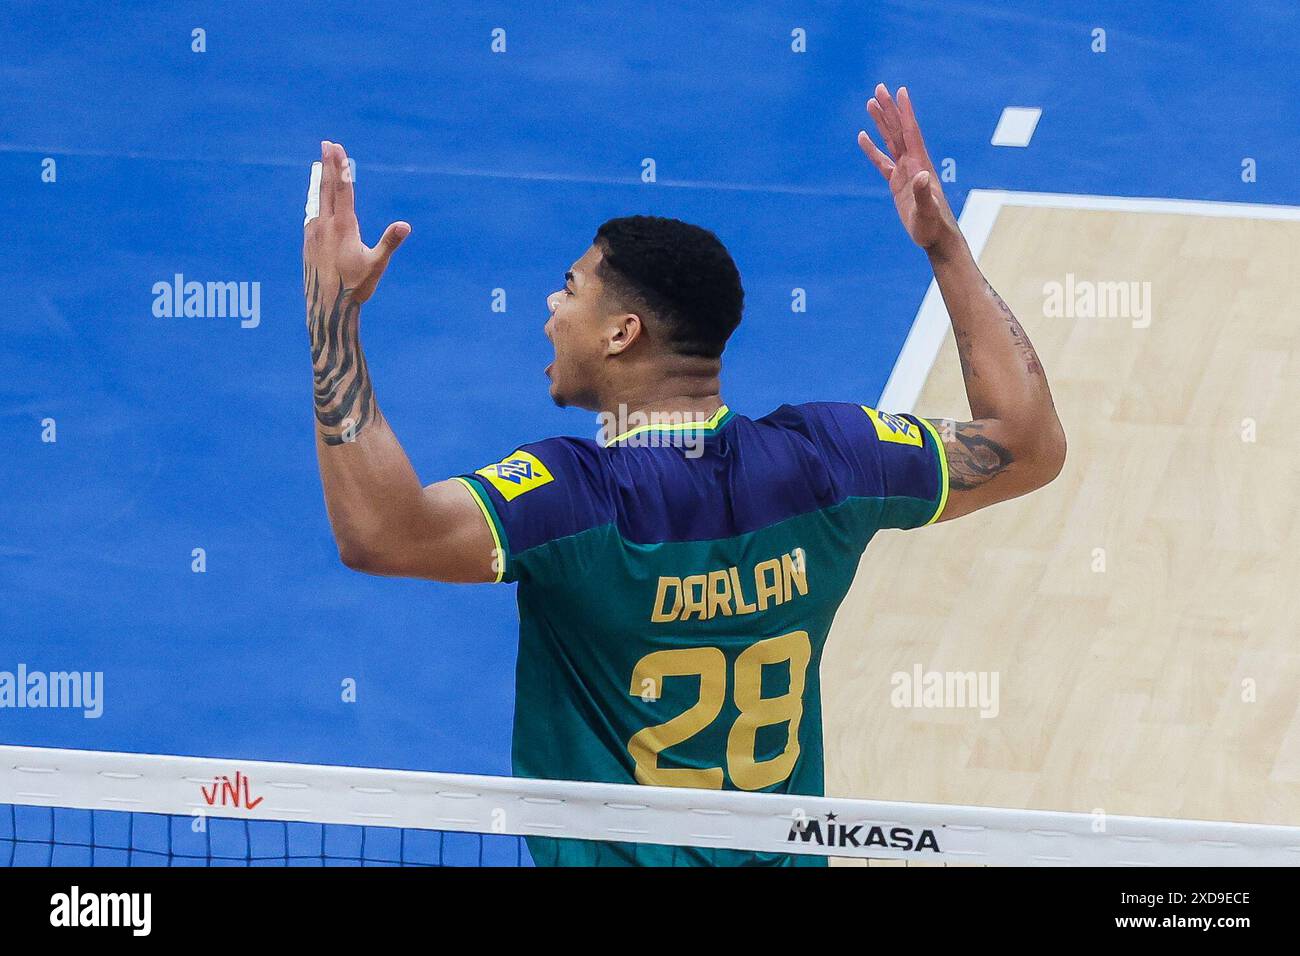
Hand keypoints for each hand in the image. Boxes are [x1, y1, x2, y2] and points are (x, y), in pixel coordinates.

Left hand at [303, 141, 409, 306]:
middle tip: (326, 144)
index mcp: (343, 227)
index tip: (335, 147)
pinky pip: (312, 217)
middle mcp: (325, 226)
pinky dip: (315, 204)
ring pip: (317, 201)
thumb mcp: (376, 265)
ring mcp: (313, 234)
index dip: (340, 167)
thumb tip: (404, 225)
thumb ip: (389, 242)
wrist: (327, 308)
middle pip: (326, 188)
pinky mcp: (308, 244)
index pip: (341, 189)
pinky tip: (316, 205)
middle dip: (328, 165)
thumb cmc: (355, 287)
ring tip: (320, 167)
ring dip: (320, 182)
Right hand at [857, 85, 959, 253]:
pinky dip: (872, 149)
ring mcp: (905, 172)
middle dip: (889, 110)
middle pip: (898, 130)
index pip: (911, 132)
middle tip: (879, 88)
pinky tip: (863, 137)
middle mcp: (913, 163)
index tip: (900, 91)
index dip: (906, 112)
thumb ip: (924, 193)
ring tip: (870, 104)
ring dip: (881, 122)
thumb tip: (920, 175)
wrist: (936, 237)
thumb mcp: (927, 210)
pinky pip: (882, 162)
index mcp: (920, 165)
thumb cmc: (933, 225)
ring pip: (890, 141)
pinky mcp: (897, 183)